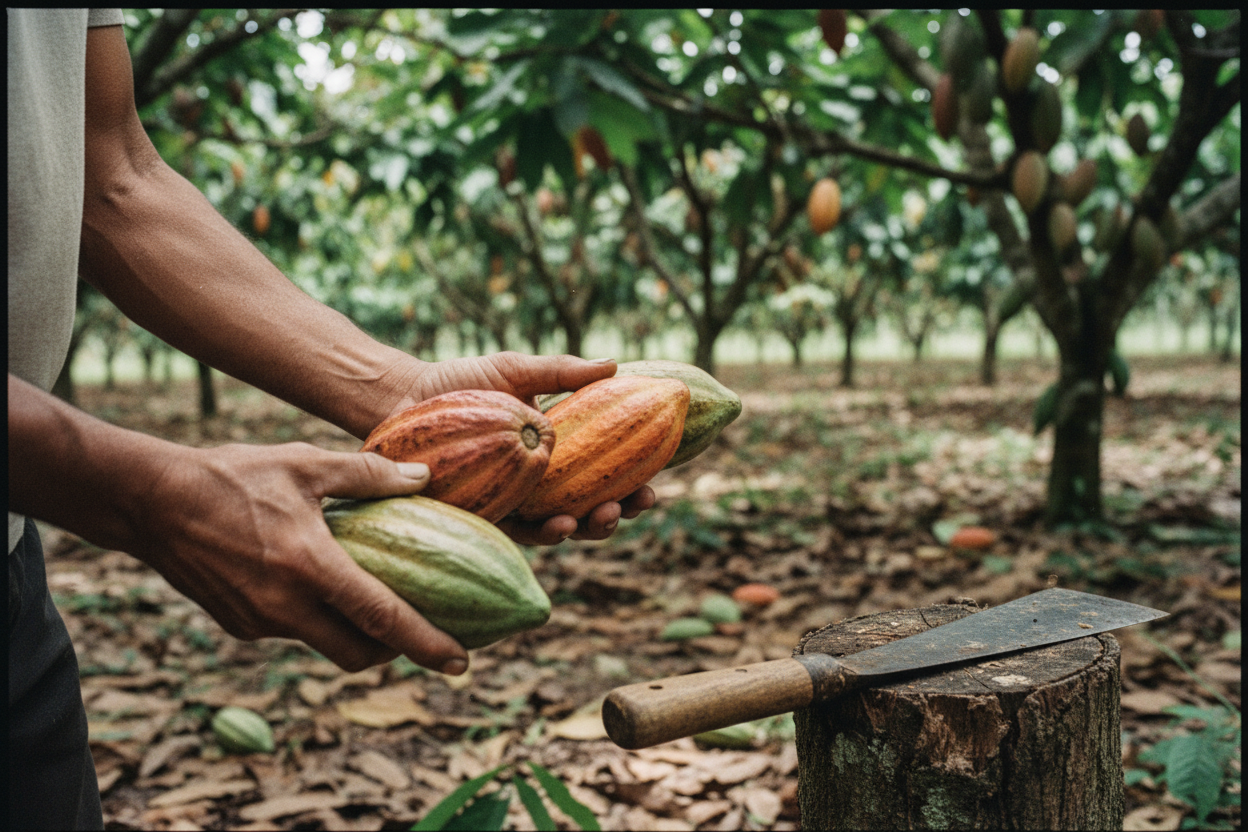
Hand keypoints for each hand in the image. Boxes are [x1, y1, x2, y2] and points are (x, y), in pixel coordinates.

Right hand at [133, 442, 468, 673]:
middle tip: (423, 633)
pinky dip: (317, 619)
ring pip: (323, 643)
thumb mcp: (305, 464)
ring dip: (355, 634)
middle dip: (395, 652)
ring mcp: (258, 621)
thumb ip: (368, 475)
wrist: (151, 502)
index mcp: (310, 567)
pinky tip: (324, 589)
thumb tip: (422, 477)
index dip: (425, 643)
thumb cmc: (233, 475)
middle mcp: (284, 607)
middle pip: (357, 652)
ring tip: (378, 605)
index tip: (461, 662)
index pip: (381, 618)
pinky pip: (292, 631)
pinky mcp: (238, 625)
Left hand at [389, 352, 659, 543]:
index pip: (605, 473)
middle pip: (590, 508)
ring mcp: (511, 504)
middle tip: (632, 505)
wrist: (399, 399)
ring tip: (599, 518)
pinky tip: (558, 526)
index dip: (636, 483)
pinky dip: (542, 534)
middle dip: (618, 513)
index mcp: (555, 453)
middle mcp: (538, 485)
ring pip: (560, 528)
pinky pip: (517, 534)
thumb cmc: (459, 382)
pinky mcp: (482, 518)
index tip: (655, 483)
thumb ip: (561, 371)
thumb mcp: (514, 369)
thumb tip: (613, 364)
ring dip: (587, 529)